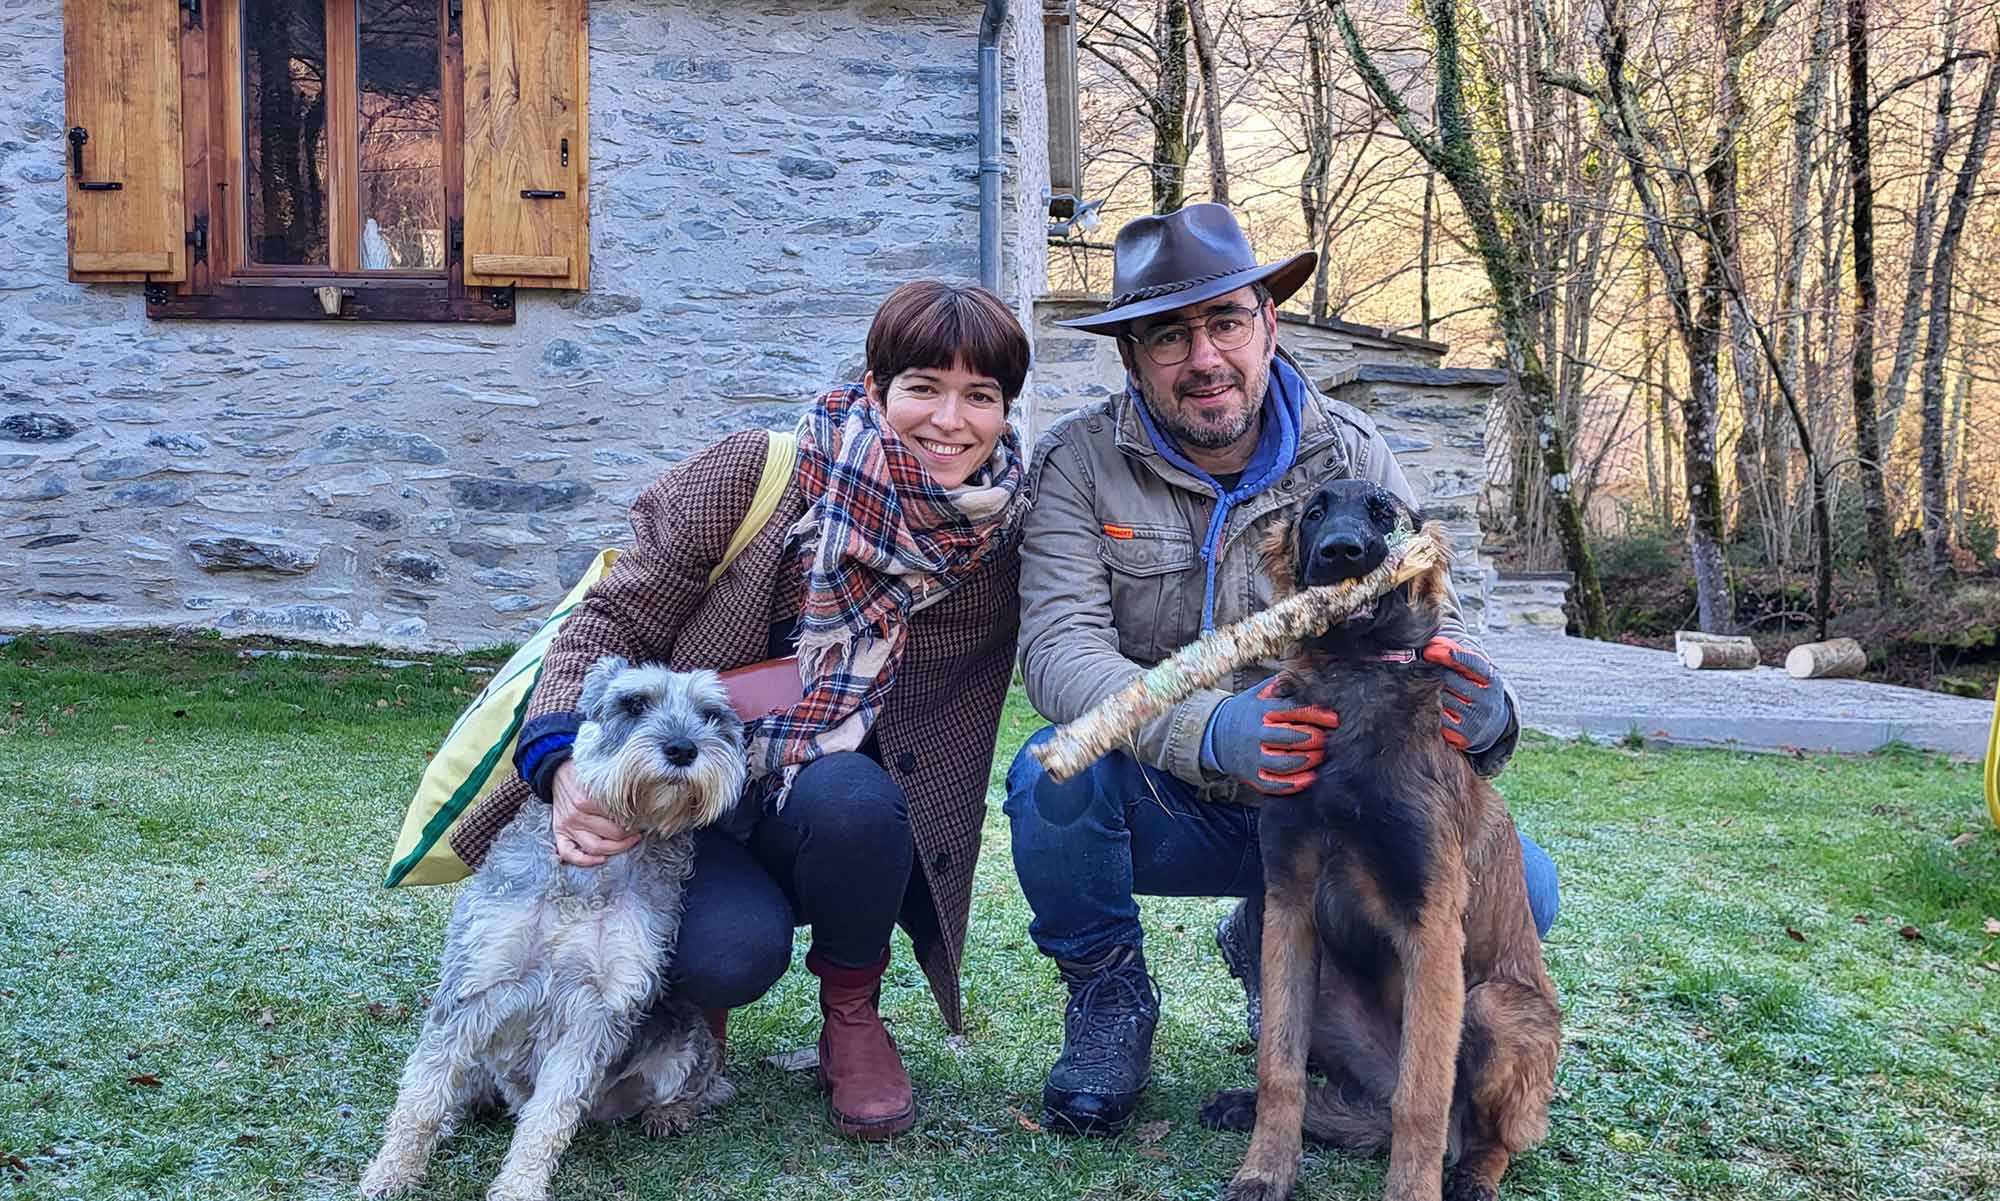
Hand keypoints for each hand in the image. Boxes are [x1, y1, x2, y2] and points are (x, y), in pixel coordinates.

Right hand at [550, 760, 639, 865]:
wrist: (556, 770)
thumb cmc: (582, 772)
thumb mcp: (599, 773)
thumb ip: (615, 787)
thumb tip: (640, 800)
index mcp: (587, 800)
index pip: (619, 817)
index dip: (636, 819)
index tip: (644, 817)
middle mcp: (576, 815)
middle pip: (612, 834)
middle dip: (630, 834)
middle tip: (640, 830)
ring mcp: (567, 825)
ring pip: (595, 847)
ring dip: (617, 848)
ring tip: (630, 842)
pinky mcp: (559, 832)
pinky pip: (568, 853)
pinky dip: (584, 861)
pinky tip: (601, 860)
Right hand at [1204, 675, 1339, 795]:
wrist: (1214, 735)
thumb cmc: (1245, 712)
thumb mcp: (1257, 693)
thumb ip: (1281, 685)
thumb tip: (1307, 673)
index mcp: (1260, 711)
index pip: (1293, 710)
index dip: (1316, 714)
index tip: (1334, 719)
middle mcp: (1256, 734)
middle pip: (1291, 738)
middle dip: (1315, 738)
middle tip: (1330, 739)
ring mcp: (1253, 757)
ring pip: (1285, 763)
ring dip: (1308, 760)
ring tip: (1321, 756)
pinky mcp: (1252, 775)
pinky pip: (1275, 784)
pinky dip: (1294, 783)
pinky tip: (1311, 778)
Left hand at [1422, 637, 1509, 753]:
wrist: (1492, 726)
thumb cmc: (1478, 691)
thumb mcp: (1478, 674)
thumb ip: (1459, 657)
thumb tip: (1433, 644)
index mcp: (1492, 680)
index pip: (1470, 662)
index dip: (1449, 654)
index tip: (1429, 650)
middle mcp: (1487, 700)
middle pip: (1447, 679)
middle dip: (1435, 673)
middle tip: (1427, 672)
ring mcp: (1476, 719)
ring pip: (1439, 698)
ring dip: (1431, 693)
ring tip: (1435, 692)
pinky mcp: (1463, 735)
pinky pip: (1437, 718)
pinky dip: (1432, 711)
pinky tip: (1434, 708)